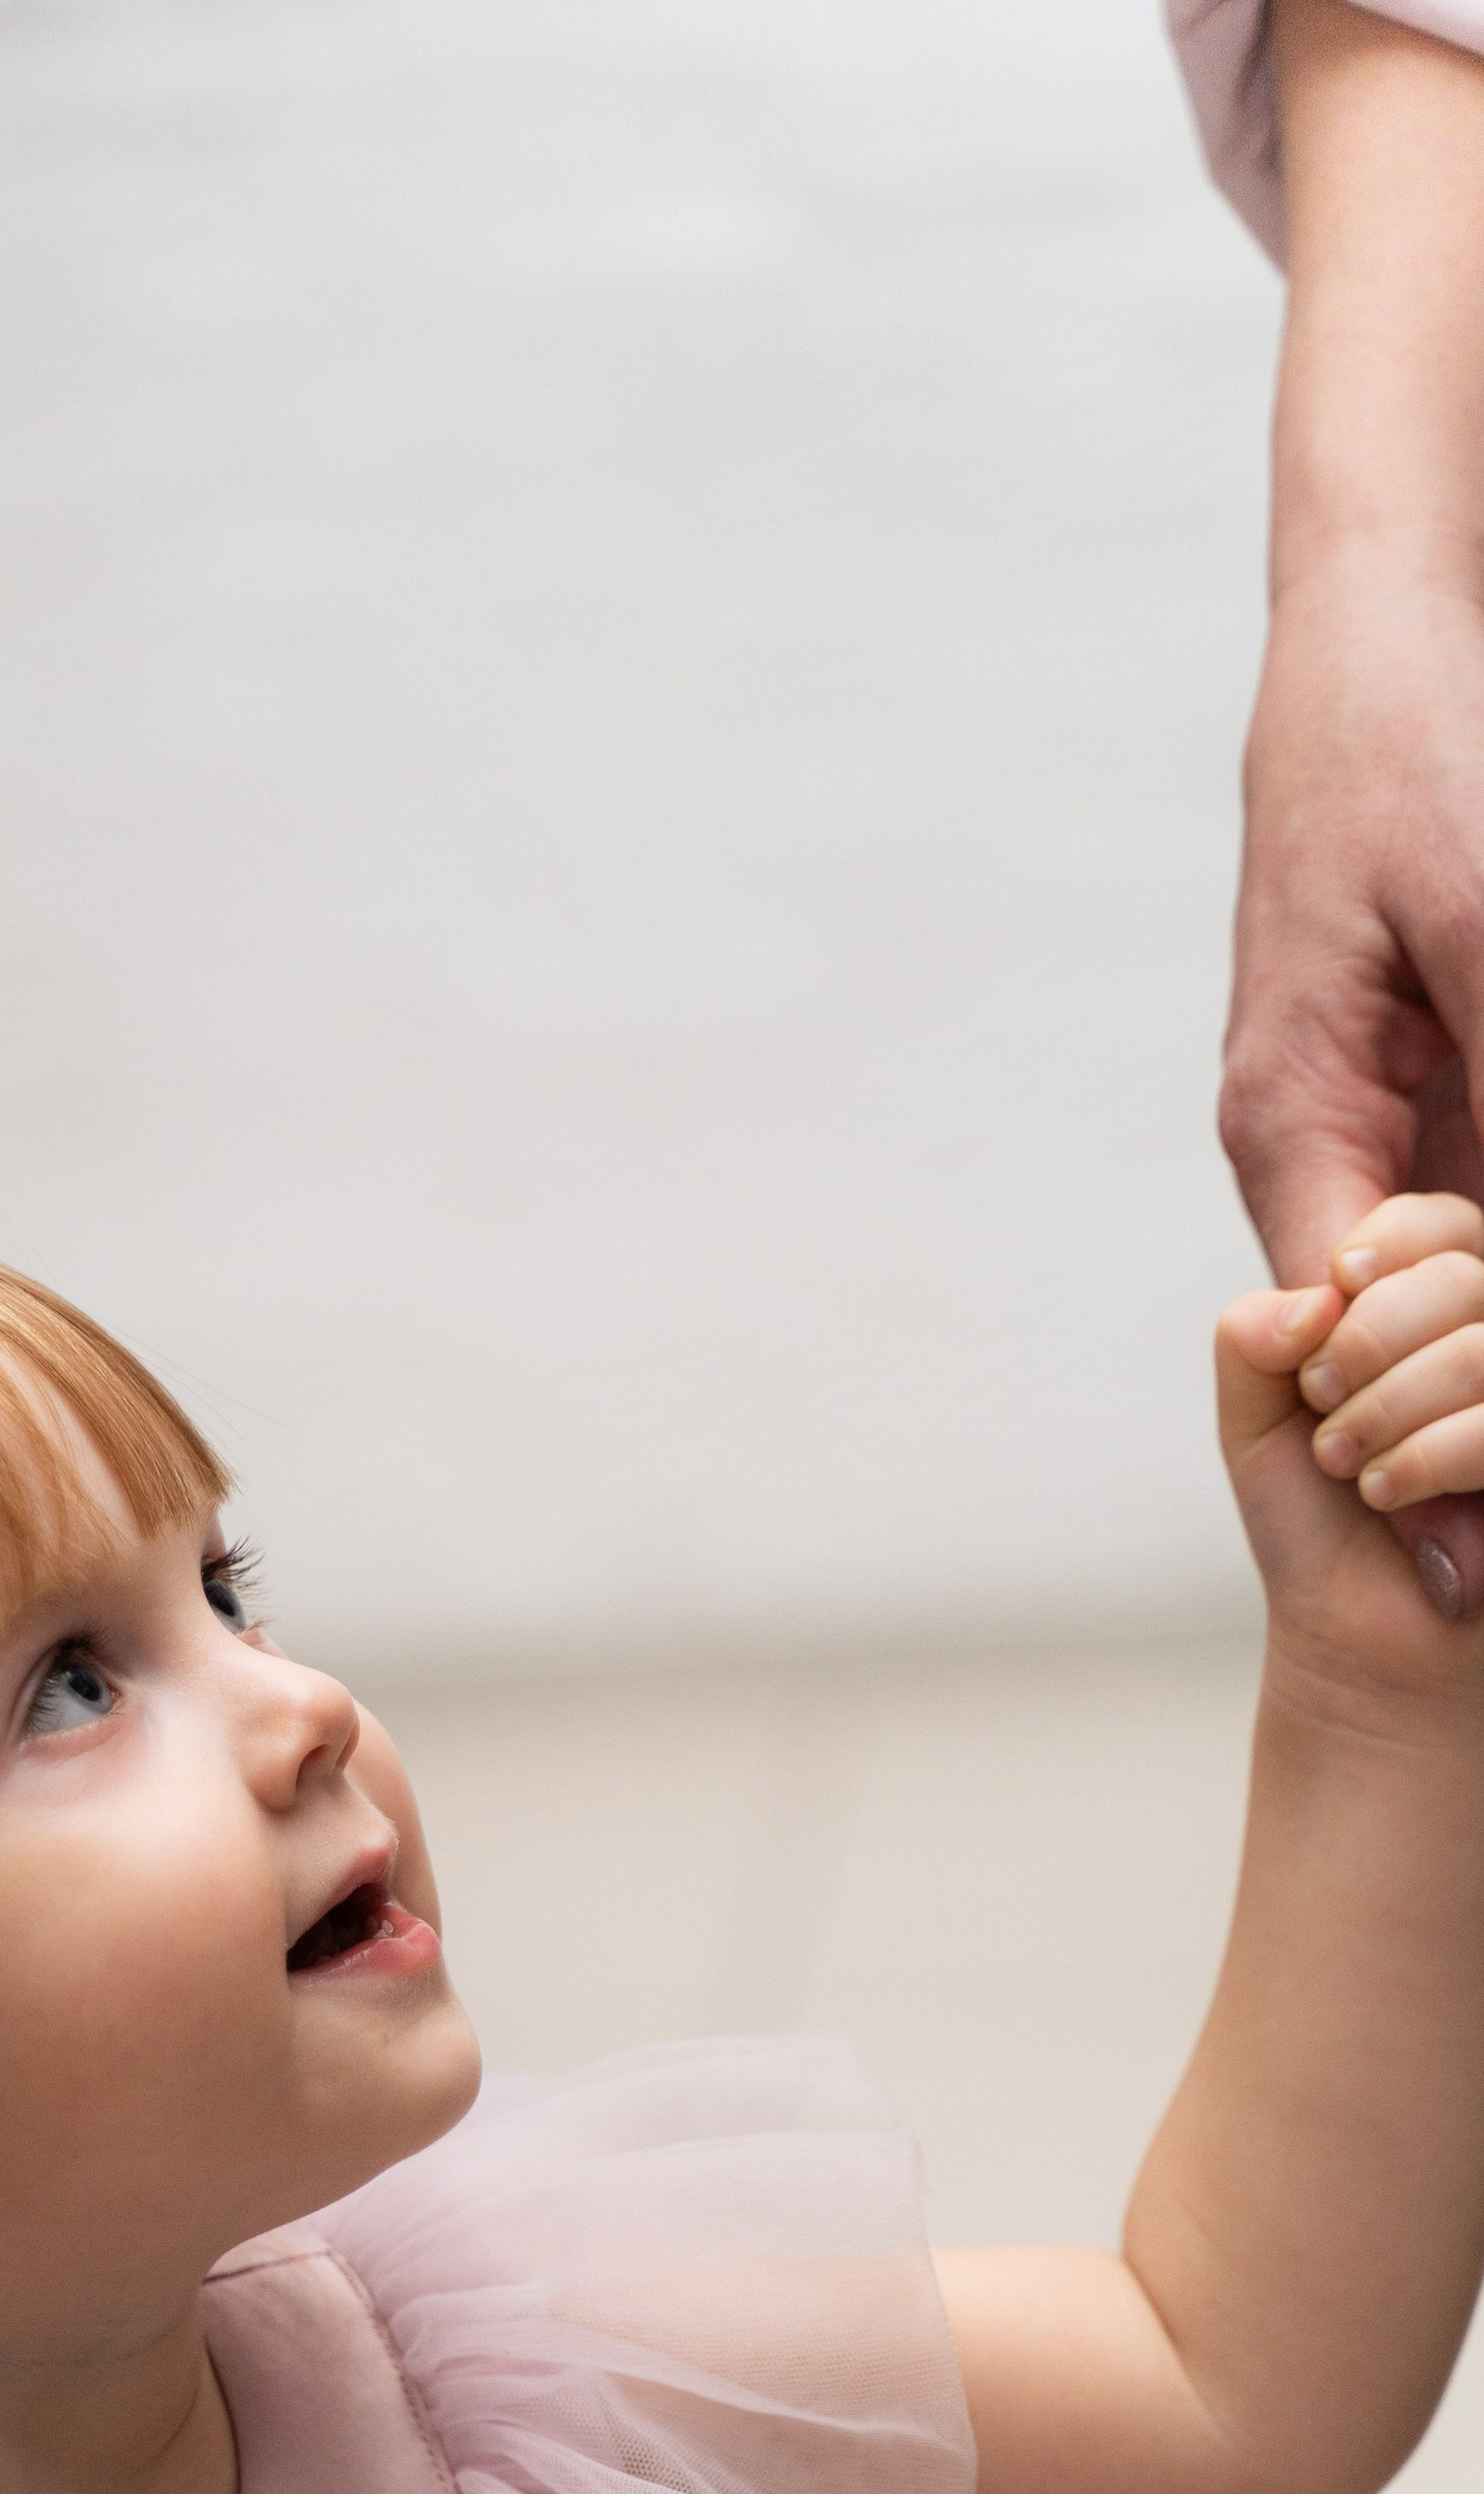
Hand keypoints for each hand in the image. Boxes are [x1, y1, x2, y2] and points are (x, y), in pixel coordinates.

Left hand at [1217, 1193, 1483, 1682]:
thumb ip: (1256, 1335)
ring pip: (1479, 1348)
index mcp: (1453, 1308)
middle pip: (1457, 1275)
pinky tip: (1392, 1497)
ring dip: (1389, 1411)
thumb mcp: (1260, 1418)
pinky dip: (1432, 1455)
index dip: (1370, 1264)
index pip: (1434, 1227)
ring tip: (1354, 1470)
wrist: (1363, 1642)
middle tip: (1325, 1419)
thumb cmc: (1322, 1525)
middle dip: (1364, 1348)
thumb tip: (1318, 1298)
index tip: (1314, 1344)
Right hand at [1222, 584, 1483, 1615]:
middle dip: (1454, 1446)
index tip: (1465, 1577)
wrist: (1377, 651)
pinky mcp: (1423, 1091)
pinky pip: (1467, 1217)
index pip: (1350, 1341)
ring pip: (1443, 1292)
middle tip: (1479, 1579)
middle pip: (1394, 1343)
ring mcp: (1367, 1126)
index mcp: (1292, 1127)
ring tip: (1479, 1528)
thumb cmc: (1411, 764)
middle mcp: (1312, 1149)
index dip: (1425, 1456)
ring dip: (1473, 1373)